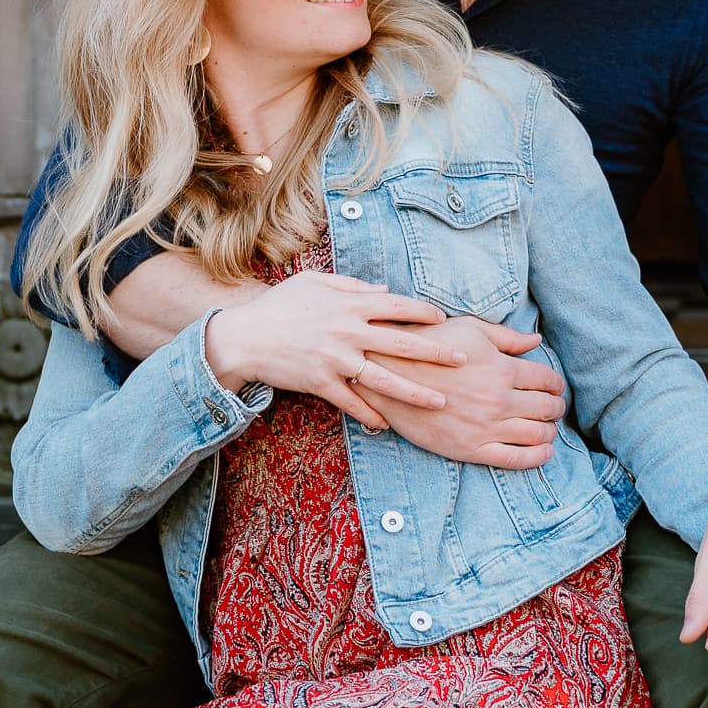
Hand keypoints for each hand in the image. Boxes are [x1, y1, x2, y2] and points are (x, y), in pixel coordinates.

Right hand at [203, 272, 466, 429]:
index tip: (445, 320)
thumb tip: (384, 291)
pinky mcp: (321, 383)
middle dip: (435, 352)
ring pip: (385, 379)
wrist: (244, 337)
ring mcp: (335, 360)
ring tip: (440, 401)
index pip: (398, 306)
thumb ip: (351, 285)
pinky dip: (370, 415)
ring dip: (415, 392)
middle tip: (462, 360)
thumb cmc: (279, 305)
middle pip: (402, 343)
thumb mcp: (314, 283)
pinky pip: (352, 403)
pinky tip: (387, 425)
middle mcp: (348, 331)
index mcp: (349, 303)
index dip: (424, 312)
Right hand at [357, 316, 568, 468]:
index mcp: (503, 368)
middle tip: (554, 407)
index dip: (556, 384)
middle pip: (547, 408)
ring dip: (550, 432)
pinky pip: (516, 459)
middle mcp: (500, 400)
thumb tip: (536, 341)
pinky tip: (544, 452)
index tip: (554, 387)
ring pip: (537, 435)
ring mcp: (486, 427)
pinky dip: (537, 457)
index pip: (547, 380)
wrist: (389, 376)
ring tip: (547, 428)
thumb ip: (506, 337)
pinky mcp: (471, 448)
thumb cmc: (429, 346)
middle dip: (556, 407)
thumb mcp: (469, 330)